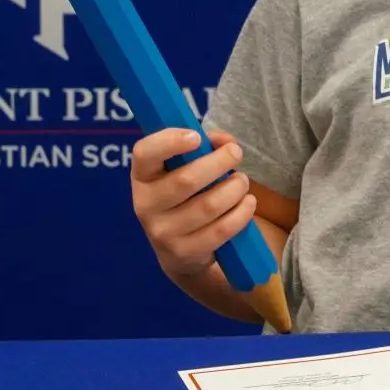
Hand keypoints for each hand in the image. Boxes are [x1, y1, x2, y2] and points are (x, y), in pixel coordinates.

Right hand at [129, 128, 256, 290]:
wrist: (177, 251)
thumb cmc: (184, 197)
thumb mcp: (182, 170)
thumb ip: (203, 148)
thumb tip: (225, 142)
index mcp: (143, 177)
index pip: (144, 153)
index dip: (169, 141)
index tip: (197, 137)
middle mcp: (146, 205)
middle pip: (186, 180)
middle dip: (219, 162)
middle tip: (236, 154)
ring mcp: (163, 233)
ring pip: (208, 205)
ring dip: (234, 188)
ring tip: (241, 182)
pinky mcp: (184, 252)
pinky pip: (221, 230)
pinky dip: (241, 213)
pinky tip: (247, 203)